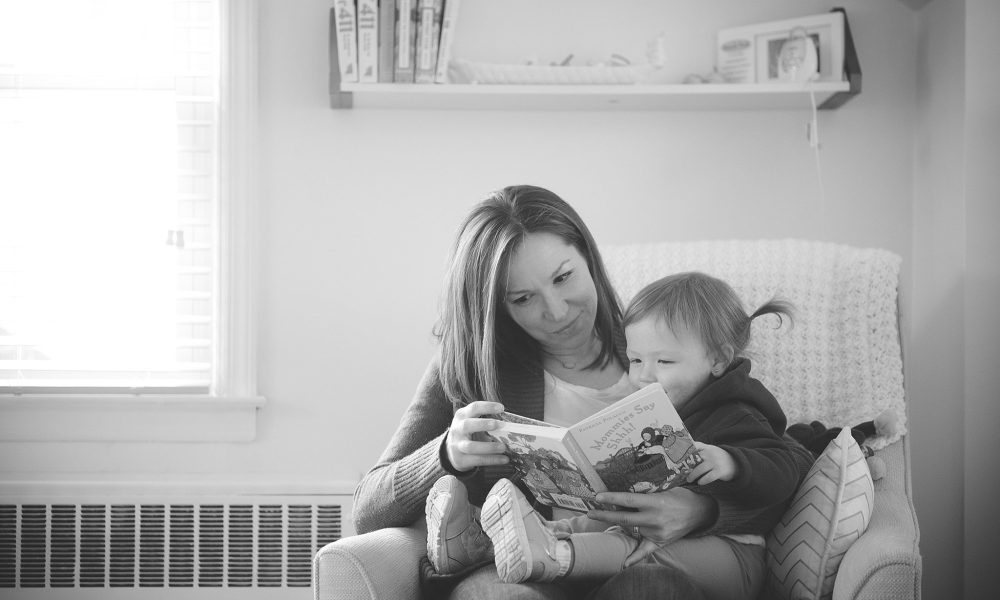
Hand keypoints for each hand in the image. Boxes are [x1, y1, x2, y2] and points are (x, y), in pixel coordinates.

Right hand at [444, 401, 508, 471]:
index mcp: (462, 416)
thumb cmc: (468, 433)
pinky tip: (504, 459)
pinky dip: (492, 460)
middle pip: (467, 425)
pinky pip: (477, 460)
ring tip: (504, 447)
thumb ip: (486, 421)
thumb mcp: (473, 423)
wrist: (451, 451)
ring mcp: (457, 445)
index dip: (487, 407)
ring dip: (489, 447)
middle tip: (499, 424)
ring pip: (471, 447)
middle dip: (483, 424)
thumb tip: (510, 425)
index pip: (473, 408)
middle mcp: (457, 429)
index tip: (501, 408)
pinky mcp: (460, 460)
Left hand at [587, 487, 713, 565]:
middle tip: (590, 512)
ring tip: (603, 520)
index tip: (597, 497)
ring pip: (632, 530)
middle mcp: (655, 518)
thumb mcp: (664, 489)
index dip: (611, 498)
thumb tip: (625, 492)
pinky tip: (624, 564)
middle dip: (605, 515)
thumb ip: (646, 493)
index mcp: (655, 502)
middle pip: (624, 518)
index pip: (628, 500)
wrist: (701, 511)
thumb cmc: (681, 495)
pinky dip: (634, 558)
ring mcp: (658, 532)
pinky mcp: (662, 541)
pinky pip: (646, 551)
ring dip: (617, 526)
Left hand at [686, 442, 736, 484]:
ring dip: (693, 475)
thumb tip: (685, 461)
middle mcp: (710, 454)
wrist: (736, 462)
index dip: (686, 448)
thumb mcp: (711, 451)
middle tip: (681, 472)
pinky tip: (700, 482)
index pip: (695, 445)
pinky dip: (703, 480)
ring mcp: (715, 462)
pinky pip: (708, 477)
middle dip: (686, 466)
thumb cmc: (718, 458)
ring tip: (689, 479)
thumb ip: (701, 453)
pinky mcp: (719, 471)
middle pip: (695, 459)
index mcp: (707, 448)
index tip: (677, 453)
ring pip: (700, 469)